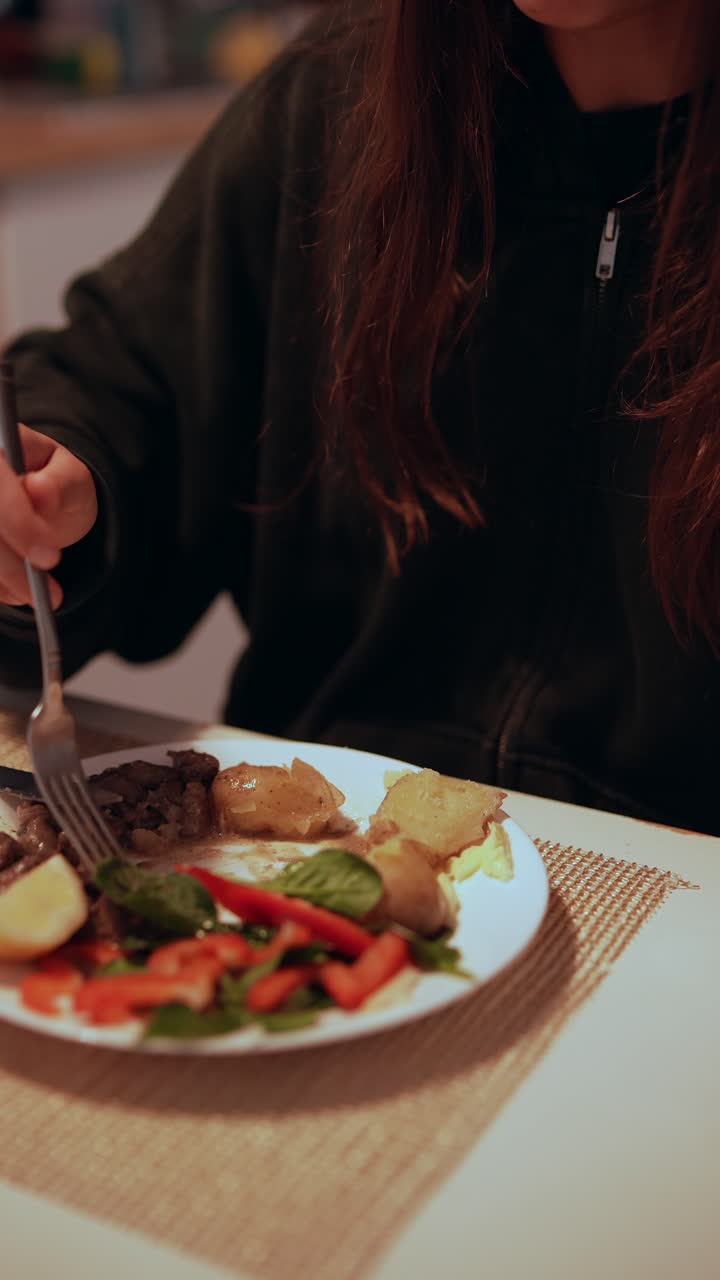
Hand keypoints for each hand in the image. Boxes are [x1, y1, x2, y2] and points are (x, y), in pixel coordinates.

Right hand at [0, 425, 97, 609]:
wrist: (40, 499)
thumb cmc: (54, 483)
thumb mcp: (72, 478)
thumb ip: (61, 483)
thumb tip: (39, 491)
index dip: (18, 523)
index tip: (49, 558)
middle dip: (10, 565)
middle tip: (47, 593)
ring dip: (2, 581)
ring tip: (37, 596)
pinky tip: (15, 590)